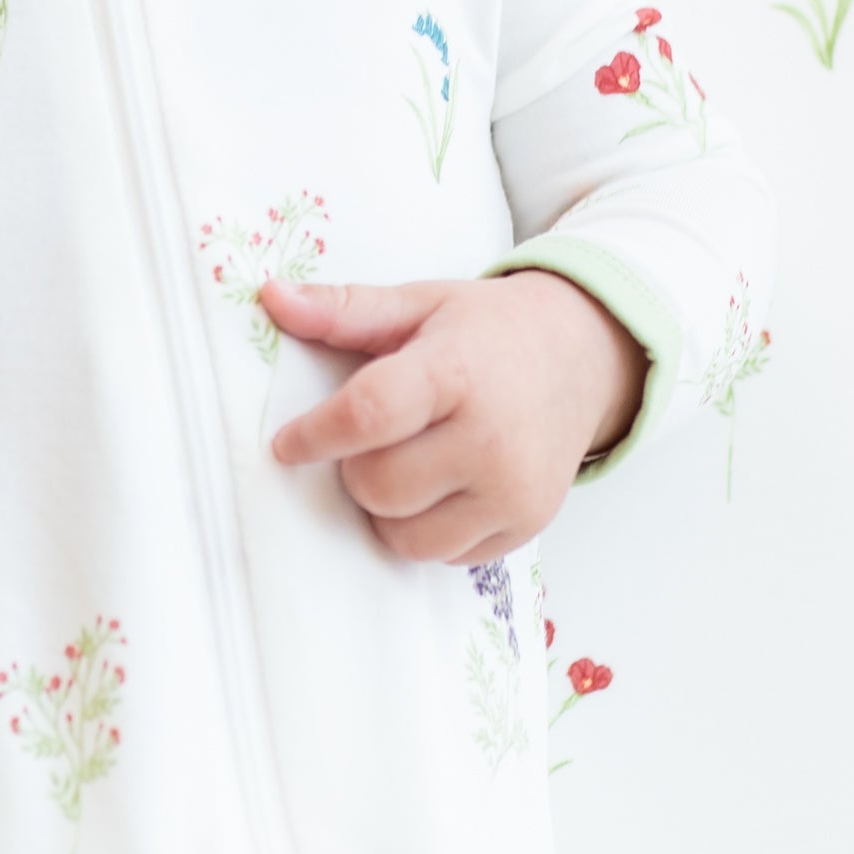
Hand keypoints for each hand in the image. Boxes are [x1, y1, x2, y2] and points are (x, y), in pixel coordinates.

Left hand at [259, 271, 646, 565]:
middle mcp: (493, 437)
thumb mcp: (419, 304)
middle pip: (377, 486)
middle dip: (357, 467)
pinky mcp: (526, 526)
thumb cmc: (487, 333)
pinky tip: (443, 486)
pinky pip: (443, 557)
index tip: (287, 443)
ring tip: (410, 462)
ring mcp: (514, 489)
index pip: (370, 413)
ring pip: (404, 537)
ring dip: (387, 508)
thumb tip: (271, 297)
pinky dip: (426, 529)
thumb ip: (344, 308)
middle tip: (378, 439)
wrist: (582, 358)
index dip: (316, 434)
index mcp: (458, 371)